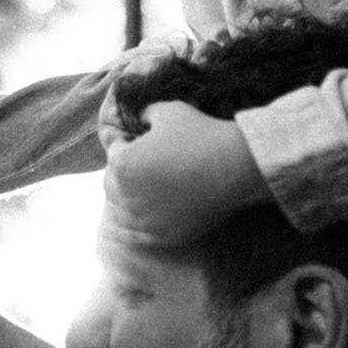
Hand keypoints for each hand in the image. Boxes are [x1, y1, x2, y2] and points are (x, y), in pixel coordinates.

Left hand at [104, 101, 269, 246]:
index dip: (126, 143)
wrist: (235, 167)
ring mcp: (143, 220)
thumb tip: (139, 119)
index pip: (113, 151)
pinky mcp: (161, 236)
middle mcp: (126, 196)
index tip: (137, 140)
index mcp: (122, 164)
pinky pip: (137, 233)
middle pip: (112, 182)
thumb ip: (145, 114)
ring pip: (121, 209)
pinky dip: (136, 223)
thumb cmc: (201, 134)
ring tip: (144, 188)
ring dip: (127, 197)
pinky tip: (144, 213)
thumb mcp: (167, 110)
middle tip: (141, 164)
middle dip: (123, 171)